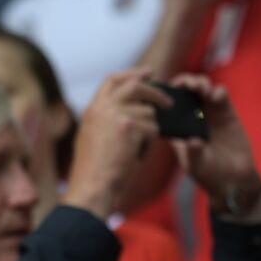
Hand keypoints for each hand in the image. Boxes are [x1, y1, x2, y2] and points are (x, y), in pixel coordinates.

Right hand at [62, 68, 170, 219]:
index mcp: (92, 110)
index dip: (132, 74)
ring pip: (148, 113)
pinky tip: (135, 156)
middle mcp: (102, 107)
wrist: (91, 187)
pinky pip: (153, 129)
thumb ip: (107, 122)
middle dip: (154, 91)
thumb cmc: (94, 173)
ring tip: (136, 151)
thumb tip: (132, 112)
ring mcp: (115, 113)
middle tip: (168, 101)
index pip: (112, 80)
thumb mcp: (93, 140)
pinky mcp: (129, 125)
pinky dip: (149, 145)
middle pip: (135, 85)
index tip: (147, 74)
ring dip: (149, 132)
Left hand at [167, 73, 260, 209]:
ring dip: (200, 82)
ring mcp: (209, 112)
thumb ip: (192, 153)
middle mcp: (191, 117)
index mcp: (177, 128)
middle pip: (183, 89)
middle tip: (188, 86)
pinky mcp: (226, 111)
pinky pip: (221, 93)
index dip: (163, 93)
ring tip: (202, 91)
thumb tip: (192, 141)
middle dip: (184, 81)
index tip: (165, 90)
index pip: (165, 105)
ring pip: (201, 86)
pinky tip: (216, 99)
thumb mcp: (196, 166)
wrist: (235, 178)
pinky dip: (218, 91)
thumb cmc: (210, 175)